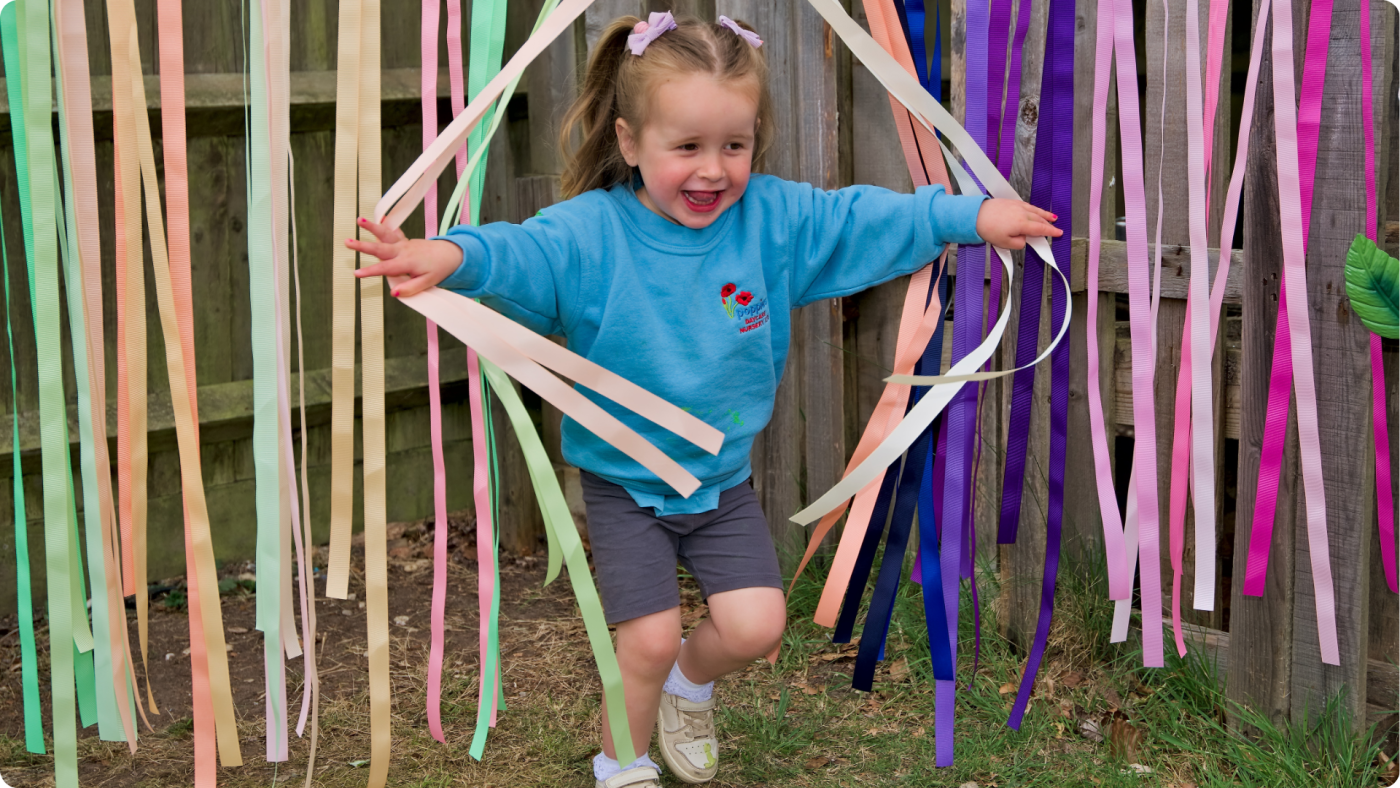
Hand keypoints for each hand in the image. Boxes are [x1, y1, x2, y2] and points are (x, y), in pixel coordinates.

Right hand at [349, 217, 463, 296]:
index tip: (356, 273)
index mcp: (407, 262)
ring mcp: (403, 243)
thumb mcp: (428, 283)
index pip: (385, 268)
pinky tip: (376, 218)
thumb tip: (394, 293)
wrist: (449, 254)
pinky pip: (392, 232)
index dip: (370, 271)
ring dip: (372, 227)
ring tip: (359, 220)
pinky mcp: (404, 240)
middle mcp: (403, 250)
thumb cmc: (439, 269)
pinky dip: (383, 225)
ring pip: (385, 235)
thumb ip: (411, 288)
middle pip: (380, 248)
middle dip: (363, 246)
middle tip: (348, 242)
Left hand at [973, 198, 1062, 249]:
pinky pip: (1028, 205)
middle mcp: (1022, 213)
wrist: (975, 215)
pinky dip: (1035, 209)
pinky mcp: (1011, 202)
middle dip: (1049, 224)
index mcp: (1022, 224)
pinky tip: (1035, 210)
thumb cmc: (987, 229)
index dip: (1051, 231)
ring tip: (1052, 217)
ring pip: (1035, 210)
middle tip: (1056, 227)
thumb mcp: (1005, 243)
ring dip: (1044, 214)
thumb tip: (1024, 239)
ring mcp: (1017, 205)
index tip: (1059, 233)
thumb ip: (1019, 243)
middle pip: (1039, 219)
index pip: (1041, 228)